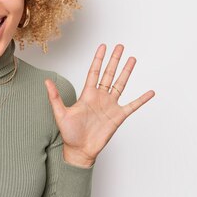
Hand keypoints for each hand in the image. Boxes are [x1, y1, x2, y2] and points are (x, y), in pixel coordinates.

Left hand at [44, 44, 154, 166]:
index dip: (98, 59)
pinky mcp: (118, 116)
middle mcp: (100, 97)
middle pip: (109, 74)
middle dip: (114, 60)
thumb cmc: (69, 133)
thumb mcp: (60, 113)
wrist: (80, 150)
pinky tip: (150, 92)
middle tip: (120, 46)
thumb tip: (46, 81)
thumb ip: (54, 97)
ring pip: (120, 84)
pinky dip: (141, 99)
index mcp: (87, 95)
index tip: (103, 47)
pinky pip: (132, 105)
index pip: (94, 72)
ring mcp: (110, 106)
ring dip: (126, 72)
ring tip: (132, 59)